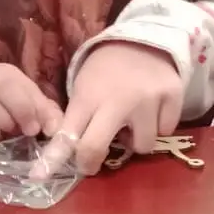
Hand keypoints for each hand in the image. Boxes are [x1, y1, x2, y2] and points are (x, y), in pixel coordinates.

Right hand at [0, 63, 63, 158]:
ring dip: (4, 121)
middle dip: (21, 107)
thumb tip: (56, 127)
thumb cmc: (13, 128)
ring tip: (10, 135)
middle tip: (31, 130)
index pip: (12, 76)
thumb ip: (49, 116)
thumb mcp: (36, 117)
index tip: (45, 126)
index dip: (32, 101)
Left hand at [38, 41, 182, 175]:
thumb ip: (78, 117)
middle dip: (90, 163)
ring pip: (142, 146)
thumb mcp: (85, 85)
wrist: (146, 39)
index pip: (67, 134)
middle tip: (91, 162)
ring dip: (136, 140)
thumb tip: (67, 154)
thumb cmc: (108, 68)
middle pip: (96, 148)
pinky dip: (158, 126)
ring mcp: (148, 100)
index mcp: (88, 95)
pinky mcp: (173, 98)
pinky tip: (152, 112)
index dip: (53, 158)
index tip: (40, 175)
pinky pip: (165, 131)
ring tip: (133, 123)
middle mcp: (118, 100)